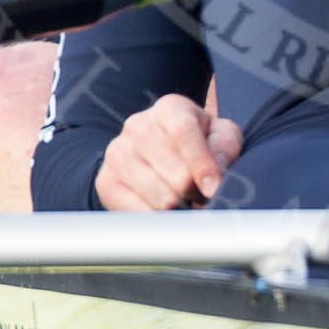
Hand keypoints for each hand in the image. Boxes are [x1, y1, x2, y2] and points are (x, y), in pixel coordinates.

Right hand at [94, 93, 243, 210]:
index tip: (213, 189)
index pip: (182, 131)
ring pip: (155, 193)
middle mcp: (137, 126)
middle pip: (171, 168)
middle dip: (193, 190)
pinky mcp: (105, 181)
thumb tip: (214, 179)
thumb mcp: (219, 137)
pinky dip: (156, 220)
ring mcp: (117, 153)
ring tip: (185, 203)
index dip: (201, 163)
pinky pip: (135, 211)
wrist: (156, 154)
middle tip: (202, 198)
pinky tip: (166, 214)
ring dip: (178, 207)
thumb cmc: (197, 144)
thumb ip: (223, 149)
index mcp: (169, 108)